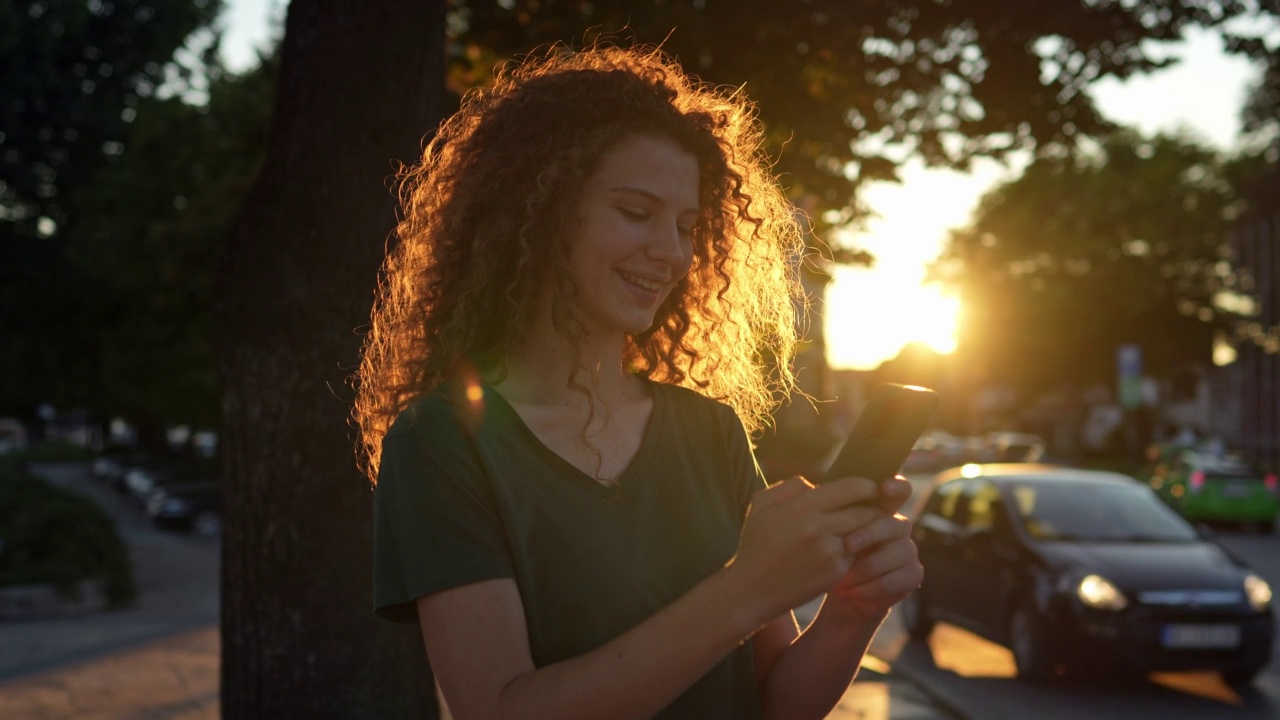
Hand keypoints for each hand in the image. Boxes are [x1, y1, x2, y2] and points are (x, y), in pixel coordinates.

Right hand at [727, 475, 884, 623]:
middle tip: (874, 508)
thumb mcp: (760, 504)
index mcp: (801, 506)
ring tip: (861, 528)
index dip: (867, 486)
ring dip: (865, 530)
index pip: (851, 488)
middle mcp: (818, 528)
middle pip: (863, 511)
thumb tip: (816, 484)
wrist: (751, 590)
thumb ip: (790, 486)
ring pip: (862, 533)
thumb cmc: (756, 544)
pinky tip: (842, 551)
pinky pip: (854, 554)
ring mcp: (828, 552)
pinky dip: (852, 551)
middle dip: (872, 509)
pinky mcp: (835, 573)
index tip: (870, 487)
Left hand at [822, 478, 922, 624]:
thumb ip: (827, 511)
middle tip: (846, 545)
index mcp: (880, 511)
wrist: (840, 593)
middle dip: (870, 534)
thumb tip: (809, 486)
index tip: (884, 487)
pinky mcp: (912, 575)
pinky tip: (850, 592)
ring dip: (866, 568)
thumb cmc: (829, 557)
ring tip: (841, 580)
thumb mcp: (825, 533)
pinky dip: (870, 587)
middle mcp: (898, 528)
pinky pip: (897, 579)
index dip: (897, 486)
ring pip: (897, 553)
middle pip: (894, 523)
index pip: (899, 490)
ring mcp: (908, 551)